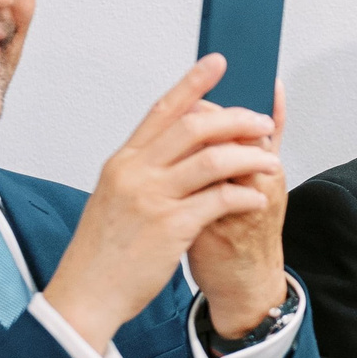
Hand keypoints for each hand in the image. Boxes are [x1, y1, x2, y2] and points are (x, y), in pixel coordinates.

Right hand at [44, 55, 282, 352]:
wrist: (86, 294)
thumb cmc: (103, 251)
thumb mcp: (115, 198)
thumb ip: (143, 171)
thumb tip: (178, 148)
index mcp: (123, 161)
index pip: (162, 110)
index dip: (193, 83)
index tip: (219, 63)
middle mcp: (136, 172)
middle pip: (195, 127)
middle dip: (236, 120)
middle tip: (263, 124)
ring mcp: (153, 198)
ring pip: (213, 159)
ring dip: (249, 157)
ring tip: (270, 162)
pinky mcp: (171, 227)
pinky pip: (219, 200)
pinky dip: (245, 195)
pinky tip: (258, 198)